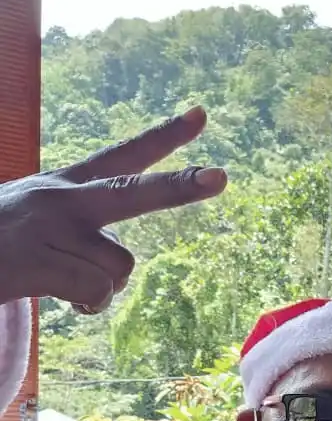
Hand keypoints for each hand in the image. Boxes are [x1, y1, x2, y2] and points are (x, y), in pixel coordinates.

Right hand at [0, 106, 226, 311]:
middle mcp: (62, 200)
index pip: (121, 156)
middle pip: (134, 193)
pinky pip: (95, 291)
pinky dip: (87, 304)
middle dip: (180, 188)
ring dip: (103, 286)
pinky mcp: (38, 261)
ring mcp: (50, 229)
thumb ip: (81, 231)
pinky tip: (58, 295)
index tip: (202, 116)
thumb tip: (118, 271)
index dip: (163, 139)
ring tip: (67, 281)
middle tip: (222, 177)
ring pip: (119, 266)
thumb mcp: (37, 219)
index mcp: (65, 186)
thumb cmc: (2, 243)